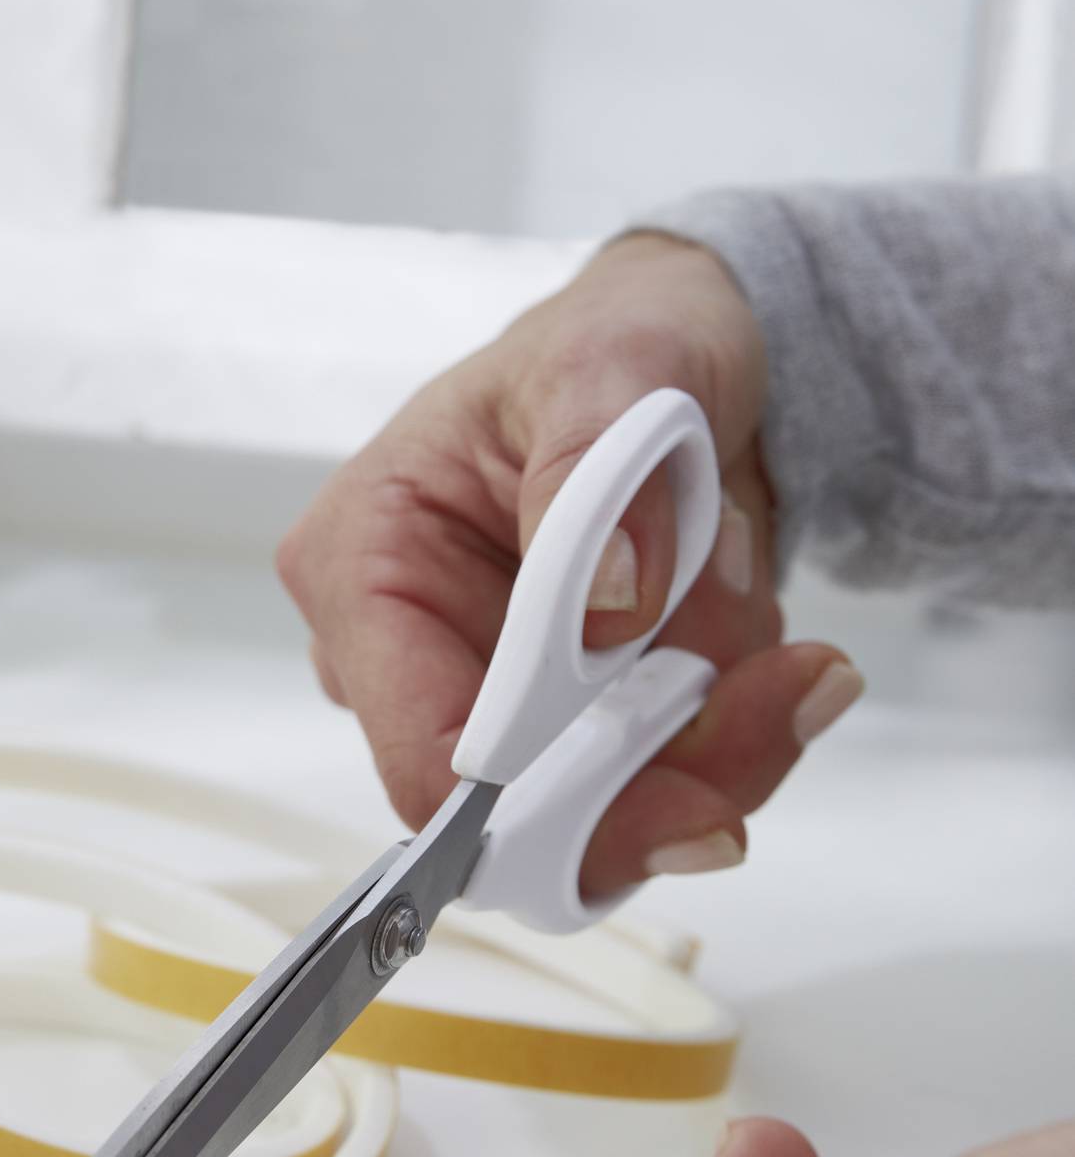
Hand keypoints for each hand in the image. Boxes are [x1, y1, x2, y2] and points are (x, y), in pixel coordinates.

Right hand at [277, 234, 862, 895]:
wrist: (692, 363)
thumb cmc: (619, 341)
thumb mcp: (615, 359)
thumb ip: (596, 470)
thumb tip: (604, 606)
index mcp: (363, 568)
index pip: (425, 757)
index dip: (552, 802)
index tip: (691, 792)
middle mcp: (409, 658)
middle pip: (526, 811)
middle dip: (669, 769)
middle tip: (793, 683)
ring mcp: (494, 701)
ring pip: (609, 814)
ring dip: (722, 739)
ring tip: (761, 595)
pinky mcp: (575, 727)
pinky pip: (662, 788)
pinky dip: (737, 737)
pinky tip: (773, 650)